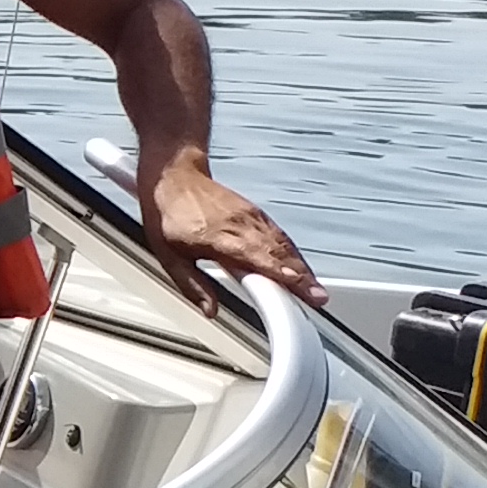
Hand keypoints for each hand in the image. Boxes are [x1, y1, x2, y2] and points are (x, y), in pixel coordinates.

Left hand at [140, 156, 325, 310]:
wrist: (175, 177)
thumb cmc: (168, 216)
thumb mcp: (168, 256)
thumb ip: (192, 285)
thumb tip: (210, 309)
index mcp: (218, 237)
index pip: (255, 257)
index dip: (277, 272)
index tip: (296, 286)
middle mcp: (240, 226)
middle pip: (277, 253)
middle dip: (300, 277)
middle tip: (318, 298)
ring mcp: (251, 218)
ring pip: (282, 244)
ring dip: (301, 267)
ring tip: (315, 289)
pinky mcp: (256, 214)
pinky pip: (279, 235)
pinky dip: (293, 253)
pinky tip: (301, 268)